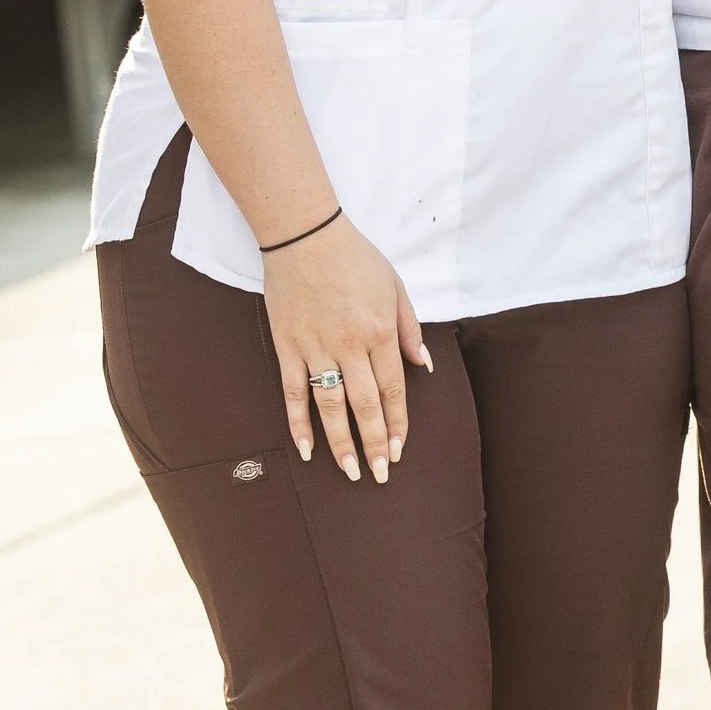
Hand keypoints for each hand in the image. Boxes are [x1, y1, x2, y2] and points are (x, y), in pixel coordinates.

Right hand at [260, 216, 431, 481]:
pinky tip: (306, 448)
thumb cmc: (354, 258)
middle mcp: (349, 346)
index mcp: (379, 332)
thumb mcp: (394, 286)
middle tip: (379, 474)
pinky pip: (293, 392)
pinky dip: (298, 422)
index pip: (392, 389)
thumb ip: (409, 328)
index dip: (397, 423)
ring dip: (340, 443)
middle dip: (374, 443)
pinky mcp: (287, 347)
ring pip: (330, 406)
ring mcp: (315, 348)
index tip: (399, 450)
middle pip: (365, 405)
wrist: (304, 235)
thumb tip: (423, 366)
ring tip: (349, 471)